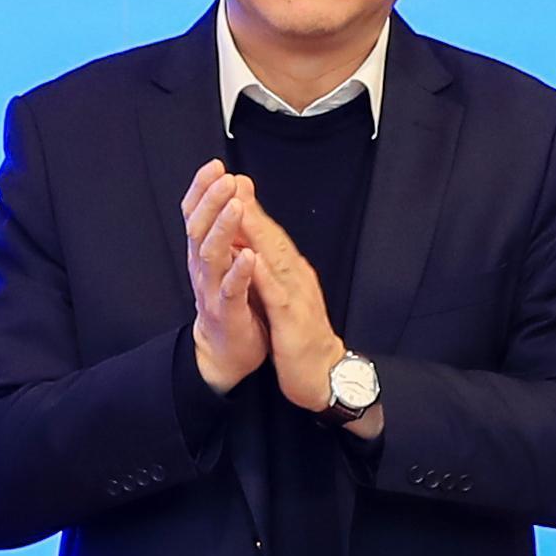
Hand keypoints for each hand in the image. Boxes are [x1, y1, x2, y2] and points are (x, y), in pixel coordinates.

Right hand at [182, 164, 268, 393]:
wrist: (228, 350)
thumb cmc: (231, 300)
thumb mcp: (228, 257)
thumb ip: (230, 224)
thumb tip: (237, 183)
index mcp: (204, 253)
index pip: (196, 215)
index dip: (202, 189)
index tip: (214, 165)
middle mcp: (203, 268)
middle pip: (199, 229)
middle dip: (210, 201)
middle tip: (223, 178)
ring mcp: (212, 290)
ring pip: (211, 255)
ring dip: (222, 229)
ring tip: (235, 206)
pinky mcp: (227, 312)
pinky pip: (231, 290)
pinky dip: (239, 272)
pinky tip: (249, 255)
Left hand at [222, 189, 356, 419]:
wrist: (324, 375)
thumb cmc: (302, 337)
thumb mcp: (285, 298)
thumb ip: (273, 272)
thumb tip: (254, 248)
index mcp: (292, 273)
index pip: (270, 235)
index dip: (251, 208)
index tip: (231, 182)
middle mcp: (297, 277)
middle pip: (273, 237)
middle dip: (252, 208)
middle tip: (232, 180)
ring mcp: (298, 296)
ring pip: (276, 257)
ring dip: (257, 231)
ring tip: (238, 206)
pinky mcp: (294, 319)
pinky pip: (277, 293)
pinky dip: (263, 274)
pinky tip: (251, 257)